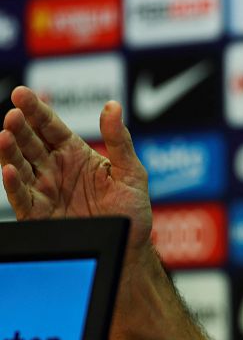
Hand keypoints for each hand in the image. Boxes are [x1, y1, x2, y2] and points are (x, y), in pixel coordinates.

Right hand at [0, 86, 151, 253]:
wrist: (129, 246)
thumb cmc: (132, 209)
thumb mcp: (131, 172)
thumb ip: (119, 140)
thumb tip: (113, 105)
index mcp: (75, 153)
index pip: (50, 127)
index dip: (36, 110)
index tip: (22, 93)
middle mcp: (55, 169)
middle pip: (31, 143)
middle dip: (20, 127)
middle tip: (13, 114)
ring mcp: (45, 190)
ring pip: (20, 166)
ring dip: (10, 151)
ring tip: (4, 135)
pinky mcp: (40, 214)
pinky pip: (23, 197)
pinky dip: (15, 184)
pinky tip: (11, 170)